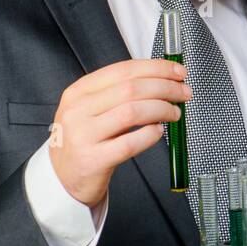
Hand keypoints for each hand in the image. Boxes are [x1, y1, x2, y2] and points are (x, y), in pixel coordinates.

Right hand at [48, 58, 191, 205]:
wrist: (62, 177)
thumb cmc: (85, 139)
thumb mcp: (91, 109)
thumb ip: (120, 93)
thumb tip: (164, 79)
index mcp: (79, 91)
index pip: (124, 70)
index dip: (156, 68)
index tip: (178, 72)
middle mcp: (78, 110)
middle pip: (131, 89)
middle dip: (166, 88)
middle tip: (184, 93)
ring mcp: (84, 135)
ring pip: (132, 112)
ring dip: (162, 109)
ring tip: (175, 113)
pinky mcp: (93, 159)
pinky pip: (130, 143)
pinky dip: (151, 135)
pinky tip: (159, 132)